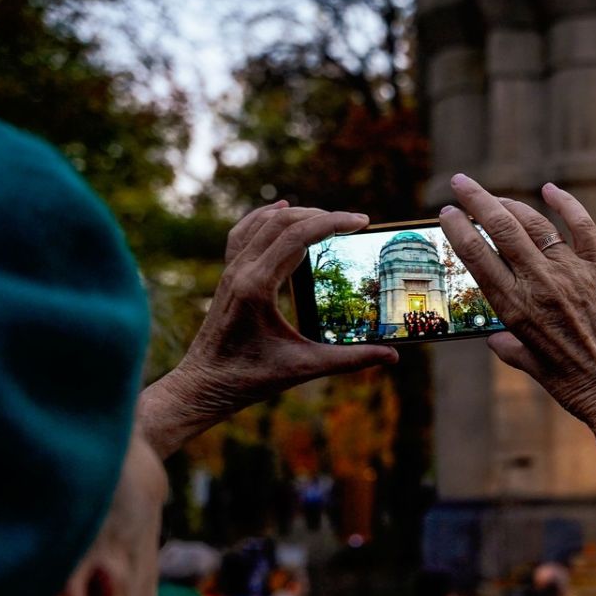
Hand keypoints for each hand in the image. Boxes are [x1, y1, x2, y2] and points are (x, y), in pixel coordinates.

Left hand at [139, 202, 398, 456]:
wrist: (202, 385)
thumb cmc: (249, 379)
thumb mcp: (304, 368)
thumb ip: (350, 360)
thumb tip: (392, 356)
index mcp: (257, 286)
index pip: (296, 236)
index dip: (332, 222)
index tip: (361, 221)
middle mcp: (240, 271)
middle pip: (281, 222)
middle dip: (321, 215)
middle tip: (353, 222)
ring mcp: (230, 271)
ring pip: (262, 223)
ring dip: (296, 214)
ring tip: (327, 217)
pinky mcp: (227, 276)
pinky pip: (243, 233)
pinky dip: (263, 217)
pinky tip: (279, 210)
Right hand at [439, 176, 595, 466]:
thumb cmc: (578, 389)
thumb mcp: (535, 370)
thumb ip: (511, 349)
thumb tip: (493, 339)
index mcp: (516, 310)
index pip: (476, 257)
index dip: (458, 229)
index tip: (447, 212)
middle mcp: (541, 285)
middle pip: (500, 228)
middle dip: (475, 201)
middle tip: (460, 183)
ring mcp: (574, 274)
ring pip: (535, 223)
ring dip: (511, 203)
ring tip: (496, 196)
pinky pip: (582, 226)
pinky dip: (566, 204)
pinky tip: (550, 190)